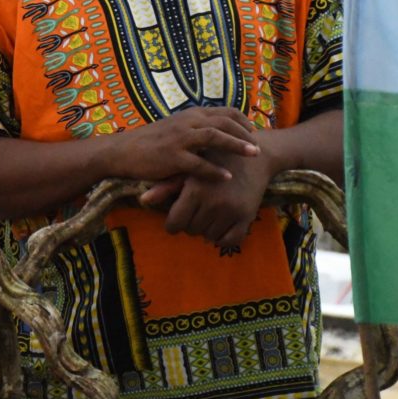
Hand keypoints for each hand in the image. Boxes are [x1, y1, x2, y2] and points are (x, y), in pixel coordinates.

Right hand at [111, 107, 258, 182]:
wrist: (122, 151)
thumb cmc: (149, 142)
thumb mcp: (174, 127)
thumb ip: (195, 128)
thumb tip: (216, 132)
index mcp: (190, 115)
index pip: (224, 112)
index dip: (243, 121)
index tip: (253, 131)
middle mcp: (187, 122)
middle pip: (224, 122)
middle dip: (246, 134)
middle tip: (259, 146)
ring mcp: (180, 139)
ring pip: (215, 138)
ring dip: (237, 146)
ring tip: (254, 155)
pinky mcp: (172, 157)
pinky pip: (199, 164)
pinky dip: (215, 170)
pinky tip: (227, 177)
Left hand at [143, 141, 275, 248]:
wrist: (254, 157)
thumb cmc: (216, 159)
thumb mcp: (190, 170)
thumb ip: (166, 187)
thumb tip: (143, 200)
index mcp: (195, 191)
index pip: (174, 224)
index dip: (173, 222)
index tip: (177, 217)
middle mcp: (213, 204)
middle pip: (191, 230)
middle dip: (190, 222)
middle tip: (196, 210)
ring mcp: (231, 212)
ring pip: (208, 237)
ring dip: (206, 229)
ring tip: (208, 213)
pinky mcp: (247, 217)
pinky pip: (229, 241)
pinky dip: (222, 237)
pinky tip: (220, 224)